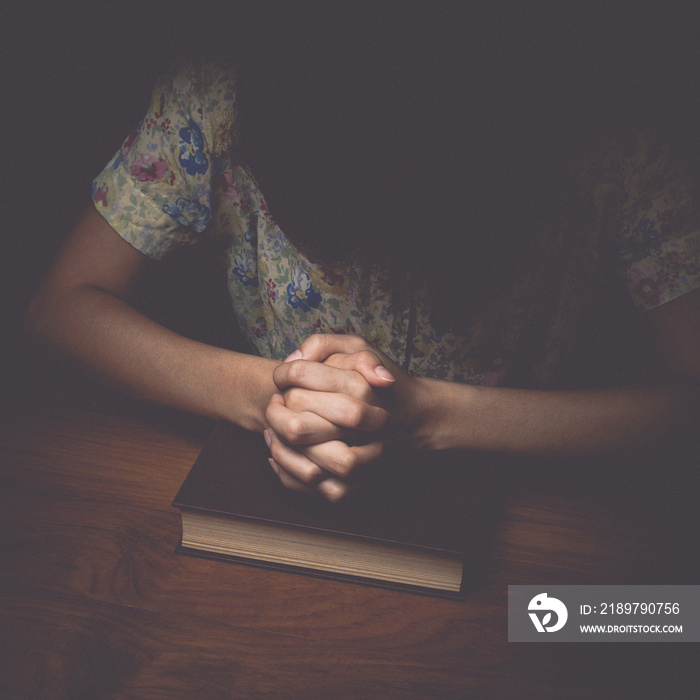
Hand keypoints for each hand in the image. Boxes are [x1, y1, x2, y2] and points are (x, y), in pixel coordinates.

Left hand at [264, 335, 412, 499]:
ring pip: (306, 462)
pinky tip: (280, 455)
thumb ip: (324, 343)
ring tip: (273, 430)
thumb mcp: (358, 347)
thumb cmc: (378, 381)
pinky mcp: (358, 482)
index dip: (282, 374)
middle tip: (276, 403)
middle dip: (275, 411)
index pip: (299, 376)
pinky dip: (289, 473)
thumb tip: (293, 359)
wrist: (415, 418)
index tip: (283, 376)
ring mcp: (362, 457)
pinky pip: (315, 486)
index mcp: (359, 386)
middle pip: (297, 423)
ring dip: (280, 446)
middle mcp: (362, 423)